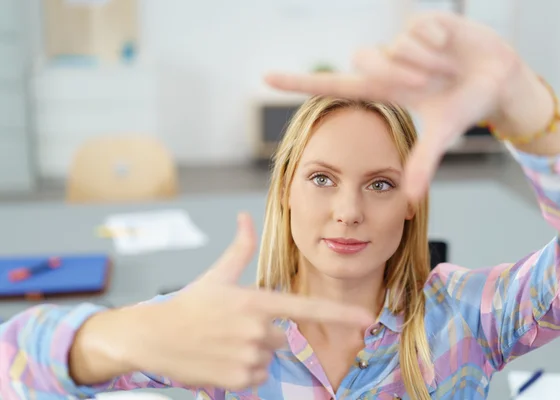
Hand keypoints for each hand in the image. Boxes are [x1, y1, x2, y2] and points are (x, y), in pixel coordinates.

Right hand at [90, 212, 372, 389]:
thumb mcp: (216, 275)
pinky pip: (255, 377)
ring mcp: (248, 357)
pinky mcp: (239, 379)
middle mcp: (257, 330)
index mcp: (256, 302)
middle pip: (280, 337)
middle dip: (262, 333)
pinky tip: (220, 359)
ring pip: (267, 358)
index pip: (306, 308)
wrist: (154, 337)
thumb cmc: (188, 305)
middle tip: (232, 328)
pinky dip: (242, 371)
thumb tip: (245, 217)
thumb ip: (240, 247)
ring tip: (222, 343)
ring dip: (251, 353)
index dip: (340, 313)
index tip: (367, 319)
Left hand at [264, 12, 546, 201]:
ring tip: (445, 69)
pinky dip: (438, 41)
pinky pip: (418, 28)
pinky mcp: (424, 22)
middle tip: (423, 84)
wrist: (501, 80)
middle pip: (363, 59)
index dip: (299, 82)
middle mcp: (388, 64)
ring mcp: (404, 42)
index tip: (264, 78)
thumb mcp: (443, 136)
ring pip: (394, 45)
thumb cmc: (466, 108)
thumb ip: (423, 163)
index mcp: (383, 90)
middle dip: (394, 73)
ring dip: (422, 62)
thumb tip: (408, 199)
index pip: (333, 85)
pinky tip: (451, 47)